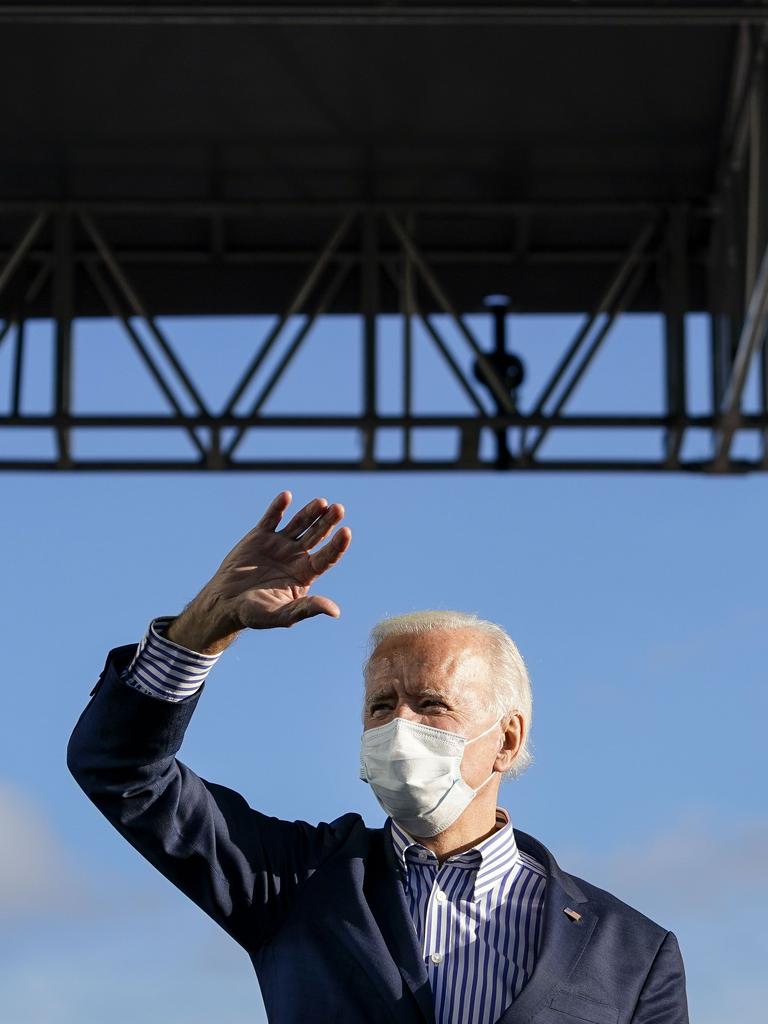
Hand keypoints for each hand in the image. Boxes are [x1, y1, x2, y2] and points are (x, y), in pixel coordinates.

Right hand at [166, 491, 351, 653]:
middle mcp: (296, 556)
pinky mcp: (260, 536)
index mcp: (305, 573)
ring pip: (299, 523)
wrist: (225, 603)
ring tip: (322, 502)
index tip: (346, 532)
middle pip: (317, 535)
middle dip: (327, 522)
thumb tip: (335, 612)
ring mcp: (279, 544)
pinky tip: (286, 496)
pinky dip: (278, 507)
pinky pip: (272, 518)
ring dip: (310, 512)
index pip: (326, 557)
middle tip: (339, 509)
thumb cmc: (255, 614)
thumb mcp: (282, 615)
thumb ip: (306, 609)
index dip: (337, 545)